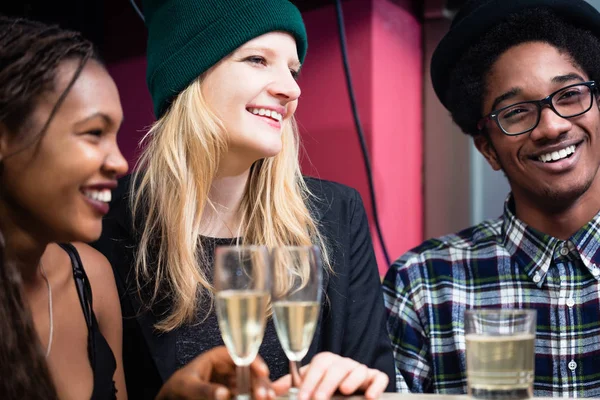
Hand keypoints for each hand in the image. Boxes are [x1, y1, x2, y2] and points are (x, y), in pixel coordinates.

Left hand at [156, 346, 274, 399]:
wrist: (174, 399)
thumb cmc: (177, 387)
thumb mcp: (187, 386)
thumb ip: (204, 390)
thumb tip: (223, 393)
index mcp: (219, 357)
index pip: (240, 354)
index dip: (253, 361)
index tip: (262, 372)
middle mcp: (230, 367)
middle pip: (251, 371)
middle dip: (260, 382)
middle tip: (264, 395)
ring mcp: (234, 381)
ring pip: (254, 383)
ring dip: (262, 389)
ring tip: (268, 398)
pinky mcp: (236, 393)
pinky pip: (250, 393)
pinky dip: (259, 395)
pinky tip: (273, 396)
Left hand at [272, 352, 388, 399]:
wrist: (349, 388)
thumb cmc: (326, 385)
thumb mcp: (309, 384)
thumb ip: (291, 386)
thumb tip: (271, 390)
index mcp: (327, 361)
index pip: (318, 365)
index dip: (309, 381)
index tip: (302, 397)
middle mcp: (344, 363)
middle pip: (336, 368)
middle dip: (326, 384)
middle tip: (318, 399)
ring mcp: (361, 370)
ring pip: (359, 370)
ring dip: (352, 380)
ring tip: (344, 390)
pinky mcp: (376, 378)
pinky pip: (379, 378)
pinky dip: (376, 386)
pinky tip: (370, 396)